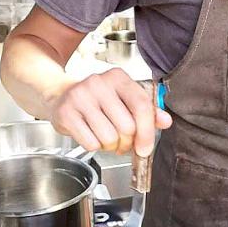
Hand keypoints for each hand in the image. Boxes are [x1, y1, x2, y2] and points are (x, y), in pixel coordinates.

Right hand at [48, 70, 171, 156]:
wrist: (62, 95)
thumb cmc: (97, 99)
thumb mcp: (123, 98)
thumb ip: (146, 110)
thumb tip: (166, 121)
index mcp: (118, 78)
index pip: (141, 105)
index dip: (147, 132)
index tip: (145, 148)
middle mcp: (99, 83)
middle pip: (126, 127)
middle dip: (126, 143)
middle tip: (121, 142)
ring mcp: (80, 97)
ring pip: (109, 138)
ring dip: (110, 146)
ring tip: (106, 138)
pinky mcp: (66, 113)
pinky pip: (91, 143)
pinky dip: (94, 146)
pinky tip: (92, 136)